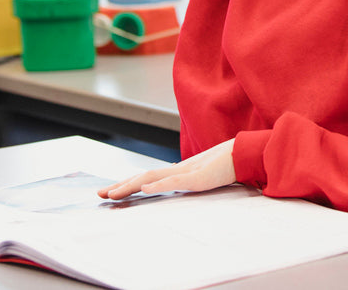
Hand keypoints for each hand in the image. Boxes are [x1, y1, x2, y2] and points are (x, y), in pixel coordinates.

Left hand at [97, 139, 235, 200]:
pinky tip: (145, 189)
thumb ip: (194, 181)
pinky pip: (175, 181)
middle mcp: (178, 170)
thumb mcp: (207, 177)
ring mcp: (187, 172)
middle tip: (101, 195)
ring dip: (131, 186)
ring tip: (113, 193)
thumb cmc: (230, 164)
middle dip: (121, 186)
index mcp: (179, 171)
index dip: (129, 184)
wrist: (247, 153)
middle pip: (144, 177)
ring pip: (152, 178)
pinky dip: (159, 185)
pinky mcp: (198, 177)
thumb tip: (183, 185)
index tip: (111, 191)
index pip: (148, 178)